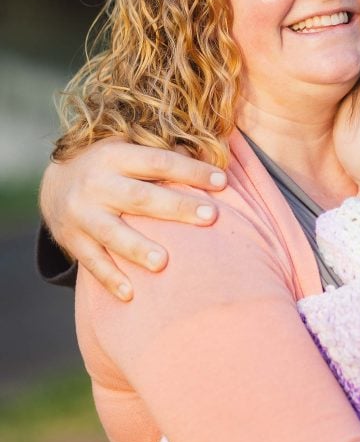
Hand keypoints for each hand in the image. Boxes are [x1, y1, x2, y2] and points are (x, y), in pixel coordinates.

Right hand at [40, 139, 226, 300]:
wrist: (54, 184)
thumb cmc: (110, 166)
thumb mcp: (127, 148)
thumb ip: (160, 154)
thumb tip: (209, 155)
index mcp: (115, 156)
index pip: (158, 161)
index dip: (190, 170)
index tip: (222, 181)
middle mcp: (96, 183)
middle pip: (140, 197)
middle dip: (177, 207)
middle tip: (210, 217)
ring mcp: (82, 214)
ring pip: (113, 234)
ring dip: (138, 249)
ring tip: (163, 263)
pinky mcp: (72, 240)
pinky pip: (92, 262)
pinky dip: (110, 279)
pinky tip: (130, 294)